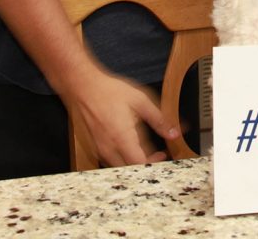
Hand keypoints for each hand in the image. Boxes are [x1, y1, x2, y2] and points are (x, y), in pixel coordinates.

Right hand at [65, 65, 179, 167]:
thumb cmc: (109, 91)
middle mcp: (109, 148)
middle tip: (158, 153)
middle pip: (130, 169)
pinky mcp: (94, 149)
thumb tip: (174, 133)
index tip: (164, 155)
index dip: (154, 164)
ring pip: (119, 167)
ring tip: (145, 149)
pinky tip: (128, 146)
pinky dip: (122, 159)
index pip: (140, 164)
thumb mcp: (140, 101)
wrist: (83, 87)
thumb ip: (159, 119)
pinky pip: (110, 161)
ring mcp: (99, 150)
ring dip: (133, 162)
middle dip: (146, 164)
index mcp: (122, 138)